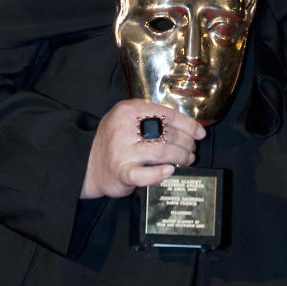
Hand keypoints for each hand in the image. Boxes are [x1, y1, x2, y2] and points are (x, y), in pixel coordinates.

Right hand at [80, 99, 205, 198]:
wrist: (86, 164)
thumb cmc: (113, 141)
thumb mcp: (126, 119)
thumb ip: (150, 116)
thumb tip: (186, 126)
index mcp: (129, 110)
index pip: (167, 114)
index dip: (188, 124)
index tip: (200, 132)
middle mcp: (124, 128)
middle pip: (168, 133)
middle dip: (186, 143)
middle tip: (192, 149)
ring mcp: (122, 151)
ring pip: (162, 151)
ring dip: (180, 157)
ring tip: (186, 160)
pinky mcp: (120, 172)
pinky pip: (144, 175)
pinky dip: (159, 173)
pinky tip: (169, 171)